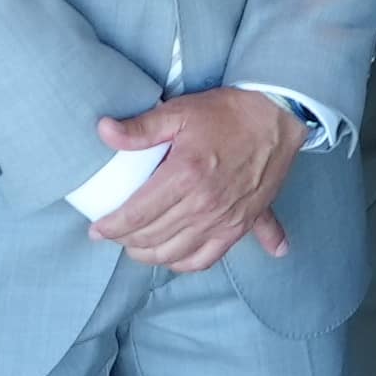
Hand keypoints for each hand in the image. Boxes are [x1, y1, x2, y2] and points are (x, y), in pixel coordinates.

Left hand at [90, 91, 299, 271]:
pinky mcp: (241, 226)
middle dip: (124, 240)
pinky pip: (206, 259)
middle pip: (151, 238)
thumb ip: (141, 127)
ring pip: (174, 255)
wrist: (278, 117)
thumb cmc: (229, 113)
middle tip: (112, 232)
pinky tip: (172, 256)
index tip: (96, 228)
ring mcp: (223, 220)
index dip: (111, 226)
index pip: (136, 215)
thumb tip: (103, 131)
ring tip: (135, 244)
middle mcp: (203, 204)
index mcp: (185, 175)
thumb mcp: (181, 112)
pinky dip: (184, 264)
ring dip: (149, 255)